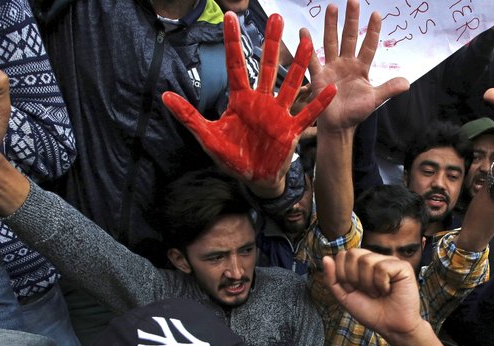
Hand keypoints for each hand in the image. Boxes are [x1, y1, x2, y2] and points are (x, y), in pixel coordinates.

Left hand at [162, 12, 336, 189]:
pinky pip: (307, 115)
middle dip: (272, 43)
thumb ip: (189, 116)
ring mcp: (279, 114)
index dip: (232, 42)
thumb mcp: (207, 137)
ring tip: (306, 40)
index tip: (231, 17)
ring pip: (290, 83)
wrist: (254, 180)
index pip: (236, 65)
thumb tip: (164, 96)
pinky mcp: (291, 131)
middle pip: (268, 66)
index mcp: (240, 100)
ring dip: (299, 64)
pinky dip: (318, 103)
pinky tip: (328, 89)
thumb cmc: (232, 157)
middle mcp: (261, 102)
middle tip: (277, 17)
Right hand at [307, 0, 408, 132]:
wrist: (339, 126)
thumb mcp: (374, 100)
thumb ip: (388, 89)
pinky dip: (307, 47)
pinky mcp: (319, 76)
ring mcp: (331, 67)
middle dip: (351, 19)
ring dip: (331, 25)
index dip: (372, 31)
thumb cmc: (356, 112)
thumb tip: (407, 83)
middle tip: (353, 0)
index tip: (376, 14)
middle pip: (349, 37)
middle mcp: (346, 63)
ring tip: (332, 7)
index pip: (369, 45)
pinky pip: (313, 60)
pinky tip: (304, 32)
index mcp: (360, 67)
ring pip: (332, 42)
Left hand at [321, 249, 422, 338]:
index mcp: (361, 264)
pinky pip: (382, 267)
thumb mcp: (345, 296)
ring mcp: (389, 261)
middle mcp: (375, 259)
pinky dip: (382, 284)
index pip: (342, 255)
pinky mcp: (403, 266)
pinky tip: (388, 290)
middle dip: (353, 278)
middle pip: (352, 254)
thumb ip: (332, 279)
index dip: (343, 275)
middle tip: (366, 292)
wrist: (391, 328)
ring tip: (377, 293)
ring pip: (366, 261)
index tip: (353, 290)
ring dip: (368, 284)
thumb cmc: (371, 312)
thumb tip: (325, 257)